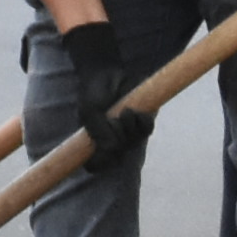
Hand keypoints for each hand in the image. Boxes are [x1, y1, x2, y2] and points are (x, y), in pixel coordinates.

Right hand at [59, 20, 154, 178]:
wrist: (106, 71)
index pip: (95, 165)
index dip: (98, 164)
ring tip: (124, 111)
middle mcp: (113, 140)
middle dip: (117, 138)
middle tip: (111, 120)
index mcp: (96, 141)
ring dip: (129, 129)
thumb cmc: (93, 93)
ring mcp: (129, 132)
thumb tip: (113, 150)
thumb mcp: (89, 112)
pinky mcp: (144, 119)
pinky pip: (147, 130)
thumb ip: (98, 131)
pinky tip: (134, 111)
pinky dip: (142, 122)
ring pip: (134, 143)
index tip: (99, 154)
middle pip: (118, 155)